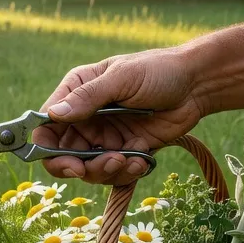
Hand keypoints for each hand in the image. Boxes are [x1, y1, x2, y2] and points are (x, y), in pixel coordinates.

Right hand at [34, 48, 208, 183]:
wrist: (197, 85)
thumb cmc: (157, 70)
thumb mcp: (121, 78)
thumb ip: (88, 97)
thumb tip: (53, 115)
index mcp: (76, 93)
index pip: (46, 126)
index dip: (46, 148)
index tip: (66, 162)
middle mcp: (85, 118)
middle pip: (63, 155)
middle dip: (76, 167)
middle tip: (88, 170)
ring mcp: (104, 137)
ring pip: (89, 168)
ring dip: (104, 171)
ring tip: (126, 160)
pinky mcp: (125, 151)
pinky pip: (115, 172)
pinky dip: (126, 172)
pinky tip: (142, 161)